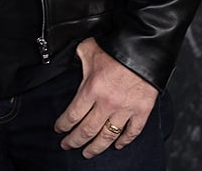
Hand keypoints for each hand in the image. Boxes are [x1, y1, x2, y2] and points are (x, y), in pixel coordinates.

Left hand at [53, 37, 158, 157]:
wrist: (143, 49)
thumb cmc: (114, 47)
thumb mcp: (87, 49)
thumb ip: (77, 58)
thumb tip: (69, 60)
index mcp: (91, 89)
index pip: (72, 115)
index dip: (63, 125)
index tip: (58, 130)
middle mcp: (107, 103)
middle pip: (87, 130)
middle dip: (74, 141)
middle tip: (67, 146)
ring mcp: (125, 109)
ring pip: (108, 136)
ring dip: (96, 147)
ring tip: (87, 153)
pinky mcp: (142, 111)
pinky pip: (132, 132)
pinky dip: (124, 141)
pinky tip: (117, 146)